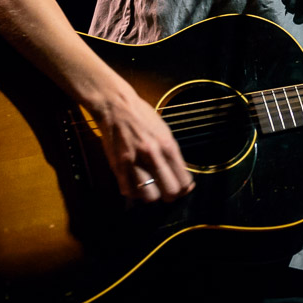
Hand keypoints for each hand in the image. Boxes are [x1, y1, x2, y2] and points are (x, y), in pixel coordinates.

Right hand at [93, 89, 195, 203]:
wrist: (117, 106)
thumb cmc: (143, 117)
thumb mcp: (165, 132)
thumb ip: (173, 155)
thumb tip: (182, 176)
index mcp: (167, 145)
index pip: (183, 180)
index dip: (185, 188)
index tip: (182, 187)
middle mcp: (152, 155)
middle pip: (170, 192)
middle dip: (171, 195)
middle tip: (167, 190)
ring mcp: (134, 162)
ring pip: (149, 196)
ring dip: (152, 195)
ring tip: (151, 188)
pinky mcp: (117, 166)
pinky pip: (128, 191)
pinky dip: (134, 192)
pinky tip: (136, 184)